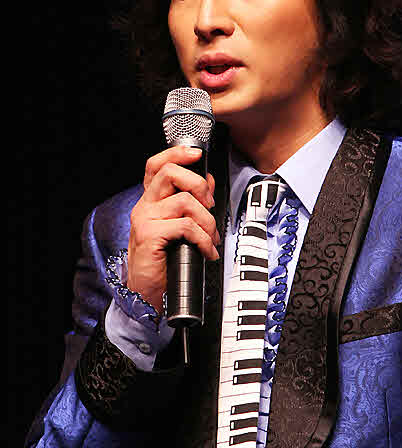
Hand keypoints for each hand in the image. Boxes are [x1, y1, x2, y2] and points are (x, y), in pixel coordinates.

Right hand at [127, 145, 219, 311]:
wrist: (147, 294)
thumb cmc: (165, 262)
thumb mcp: (181, 228)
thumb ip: (193, 203)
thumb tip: (209, 181)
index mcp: (151, 201)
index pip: (156, 165)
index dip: (176, 153)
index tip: (197, 154)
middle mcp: (144, 206)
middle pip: (170, 173)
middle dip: (199, 185)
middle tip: (210, 205)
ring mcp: (144, 219)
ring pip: (184, 201)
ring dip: (207, 220)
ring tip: (212, 239)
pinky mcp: (149, 235)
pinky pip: (186, 226)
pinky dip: (204, 240)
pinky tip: (207, 252)